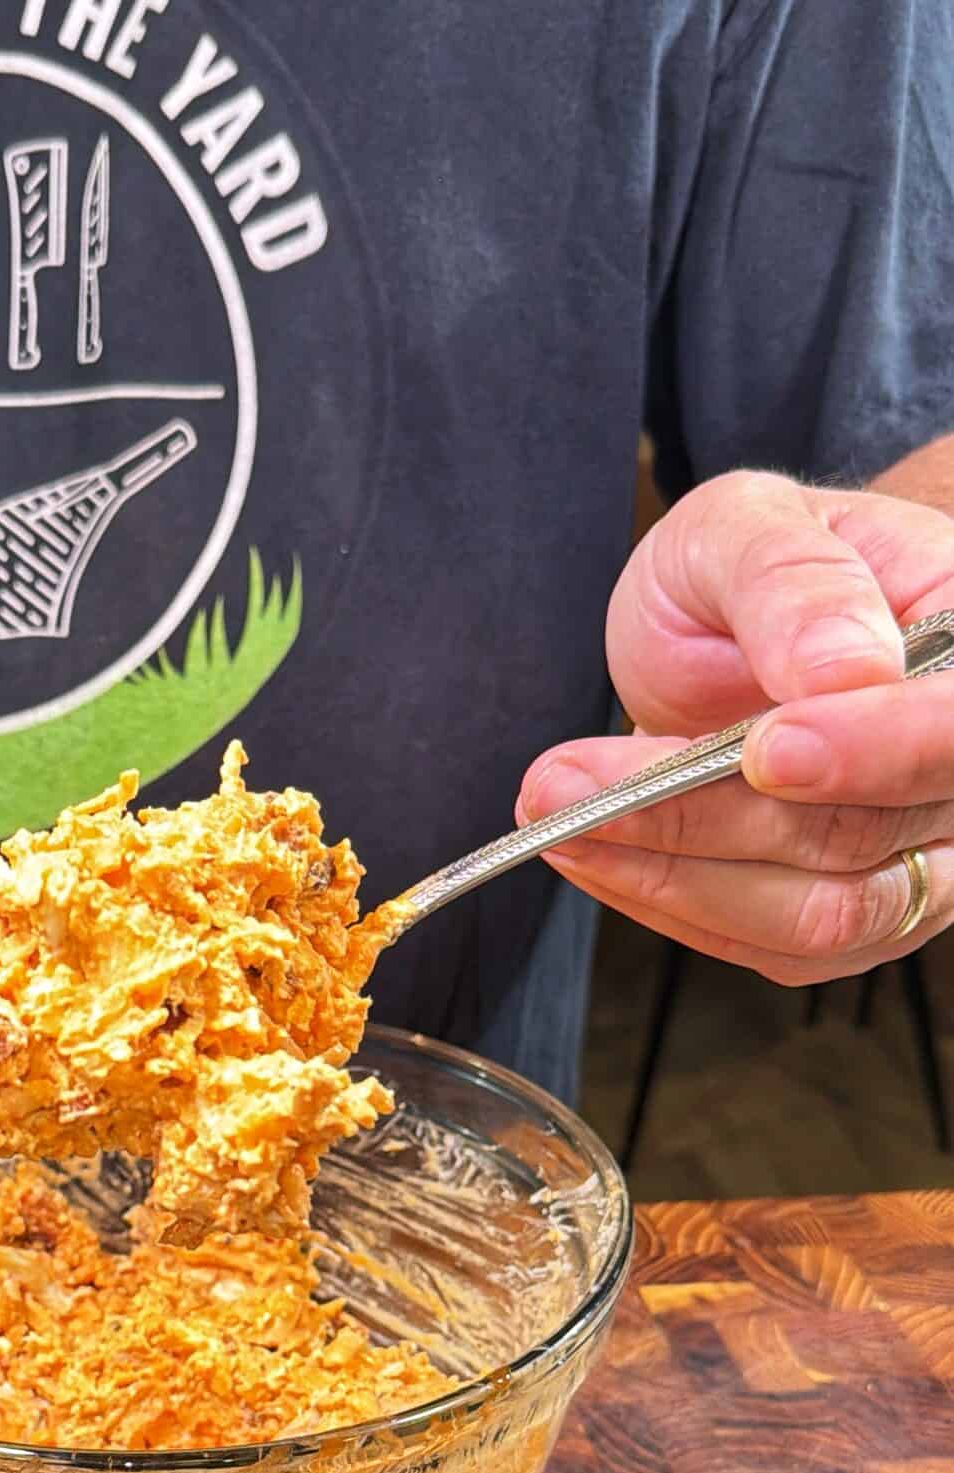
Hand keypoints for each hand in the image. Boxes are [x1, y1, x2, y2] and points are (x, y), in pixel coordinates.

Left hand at [517, 469, 953, 980]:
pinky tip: (595, 851)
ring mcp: (926, 858)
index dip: (875, 751)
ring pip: (820, 915)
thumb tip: (846, 671)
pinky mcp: (861, 919)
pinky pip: (775, 947)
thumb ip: (795, 584)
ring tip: (556, 815)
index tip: (763, 752)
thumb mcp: (750, 524)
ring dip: (672, 874)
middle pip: (870, 835)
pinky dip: (670, 903)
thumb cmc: (759, 564)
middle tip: (568, 783)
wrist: (747, 626)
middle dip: (708, 818)